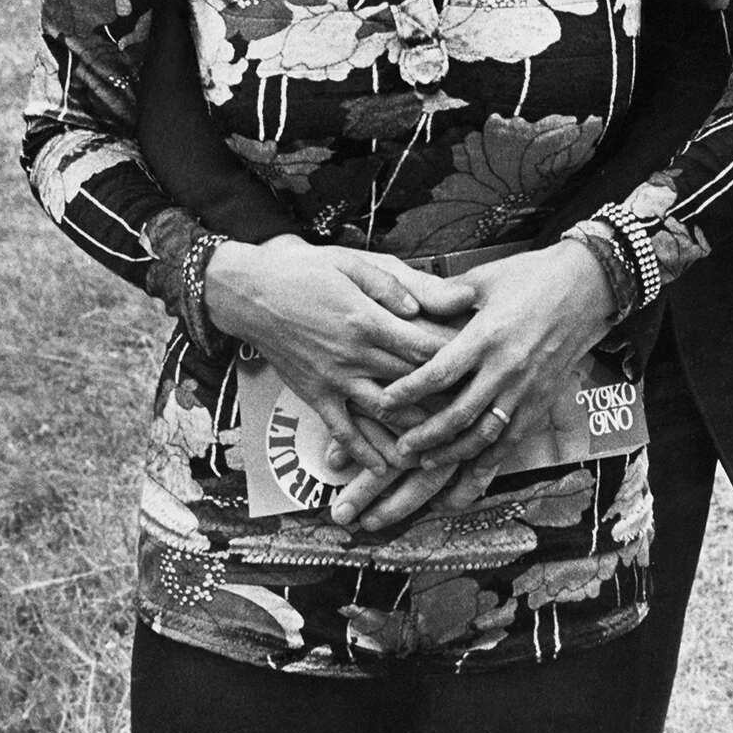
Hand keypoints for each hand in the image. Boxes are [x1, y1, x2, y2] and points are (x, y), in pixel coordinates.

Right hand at [204, 235, 471, 472]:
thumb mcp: (353, 263)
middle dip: (445, 400)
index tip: (482, 368)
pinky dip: (364, 452)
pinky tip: (384, 469)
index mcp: (368, 319)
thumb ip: (397, 285)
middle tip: (478, 415)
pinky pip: (343, 430)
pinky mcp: (315, 395)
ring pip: (383, 414)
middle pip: (411, 384)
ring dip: (414, 434)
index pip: (424, 347)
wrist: (250, 292)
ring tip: (445, 451)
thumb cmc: (305, 271)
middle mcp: (354, 355)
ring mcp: (334, 380)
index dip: (456, 359)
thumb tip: (436, 299)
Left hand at [374, 242, 615, 471]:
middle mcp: (506, 369)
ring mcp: (526, 390)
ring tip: (426, 464)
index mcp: (487, 336)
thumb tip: (410, 303)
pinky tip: (469, 480)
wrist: (588, 286)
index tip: (383, 403)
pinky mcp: (542, 403)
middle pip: (458, 415)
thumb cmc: (532, 276)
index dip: (408, 391)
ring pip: (485, 437)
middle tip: (399, 448)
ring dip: (453, 455)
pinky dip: (489, 466)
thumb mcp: (484, 277)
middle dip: (424, 436)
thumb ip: (445, 295)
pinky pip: (512, 443)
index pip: (440, 373)